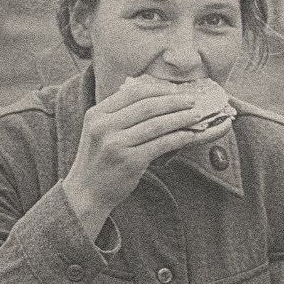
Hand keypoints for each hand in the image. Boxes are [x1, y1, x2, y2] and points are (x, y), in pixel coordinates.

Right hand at [62, 79, 232, 228]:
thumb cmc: (99, 161)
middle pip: (148, 106)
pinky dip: (178, 137)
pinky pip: (161, 144)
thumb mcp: (100, 132)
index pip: (133, 93)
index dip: (159, 90)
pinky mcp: (129, 161)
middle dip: (174, 101)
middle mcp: (104, 126)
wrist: (86, 193)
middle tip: (193, 101)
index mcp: (97, 113)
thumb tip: (155, 98)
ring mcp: (116, 144)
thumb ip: (120, 115)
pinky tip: (190, 135)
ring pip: (157, 124)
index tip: (176, 91)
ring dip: (181, 118)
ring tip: (198, 116)